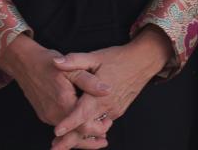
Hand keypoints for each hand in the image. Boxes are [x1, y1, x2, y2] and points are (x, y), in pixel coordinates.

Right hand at [0, 34, 111, 126]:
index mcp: (63, 102)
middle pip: (76, 135)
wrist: (24, 62)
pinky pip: (60, 126)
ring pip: (67, 133)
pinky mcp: (44, 114)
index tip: (109, 123)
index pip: (84, 126)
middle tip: (105, 138)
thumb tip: (107, 90)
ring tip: (98, 137)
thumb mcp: (71, 67)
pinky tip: (81, 125)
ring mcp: (47, 115)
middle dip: (92, 137)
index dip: (98, 128)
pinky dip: (71, 130)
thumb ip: (89, 81)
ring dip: (82, 135)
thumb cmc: (48, 62)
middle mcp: (54, 113)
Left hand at [48, 27, 172, 147]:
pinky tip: (80, 133)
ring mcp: (114, 112)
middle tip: (54, 148)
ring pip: (95, 129)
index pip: (82, 113)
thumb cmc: (117, 58)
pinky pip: (102, 124)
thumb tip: (56, 63)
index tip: (57, 132)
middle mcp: (108, 107)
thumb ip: (74, 61)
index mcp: (100, 95)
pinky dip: (91, 129)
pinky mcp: (117, 112)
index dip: (69, 123)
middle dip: (70, 140)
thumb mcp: (94, 57)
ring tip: (62, 144)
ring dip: (80, 137)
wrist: (142, 62)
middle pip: (87, 128)